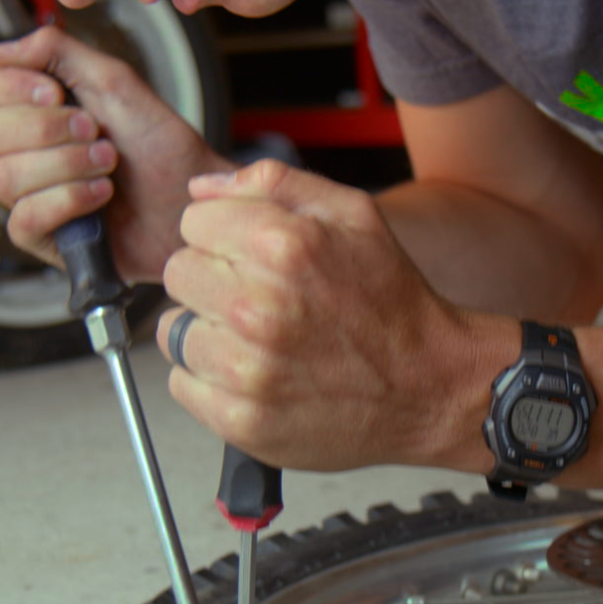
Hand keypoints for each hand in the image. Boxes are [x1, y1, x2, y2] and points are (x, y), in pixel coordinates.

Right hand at [0, 24, 228, 283]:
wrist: (193, 199)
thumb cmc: (161, 146)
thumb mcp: (115, 82)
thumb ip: (56, 53)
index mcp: (31, 107)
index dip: (7, 86)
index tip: (55, 92)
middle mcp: (21, 150)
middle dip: (46, 128)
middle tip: (94, 130)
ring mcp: (27, 194)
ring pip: (3, 176)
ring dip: (66, 164)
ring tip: (108, 163)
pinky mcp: (41, 237)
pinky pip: (24, 217)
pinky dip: (69, 199)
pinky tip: (102, 195)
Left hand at [156, 160, 483, 471]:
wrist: (429, 386)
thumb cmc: (391, 303)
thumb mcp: (352, 214)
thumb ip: (273, 184)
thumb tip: (202, 188)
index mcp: (283, 246)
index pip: (192, 222)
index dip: (221, 235)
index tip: (248, 256)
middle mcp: (260, 307)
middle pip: (177, 274)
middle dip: (211, 280)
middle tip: (256, 299)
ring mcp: (248, 369)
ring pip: (173, 332)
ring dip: (208, 333)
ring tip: (257, 340)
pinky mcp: (242, 419)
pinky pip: (182, 385)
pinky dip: (210, 381)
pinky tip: (254, 375)